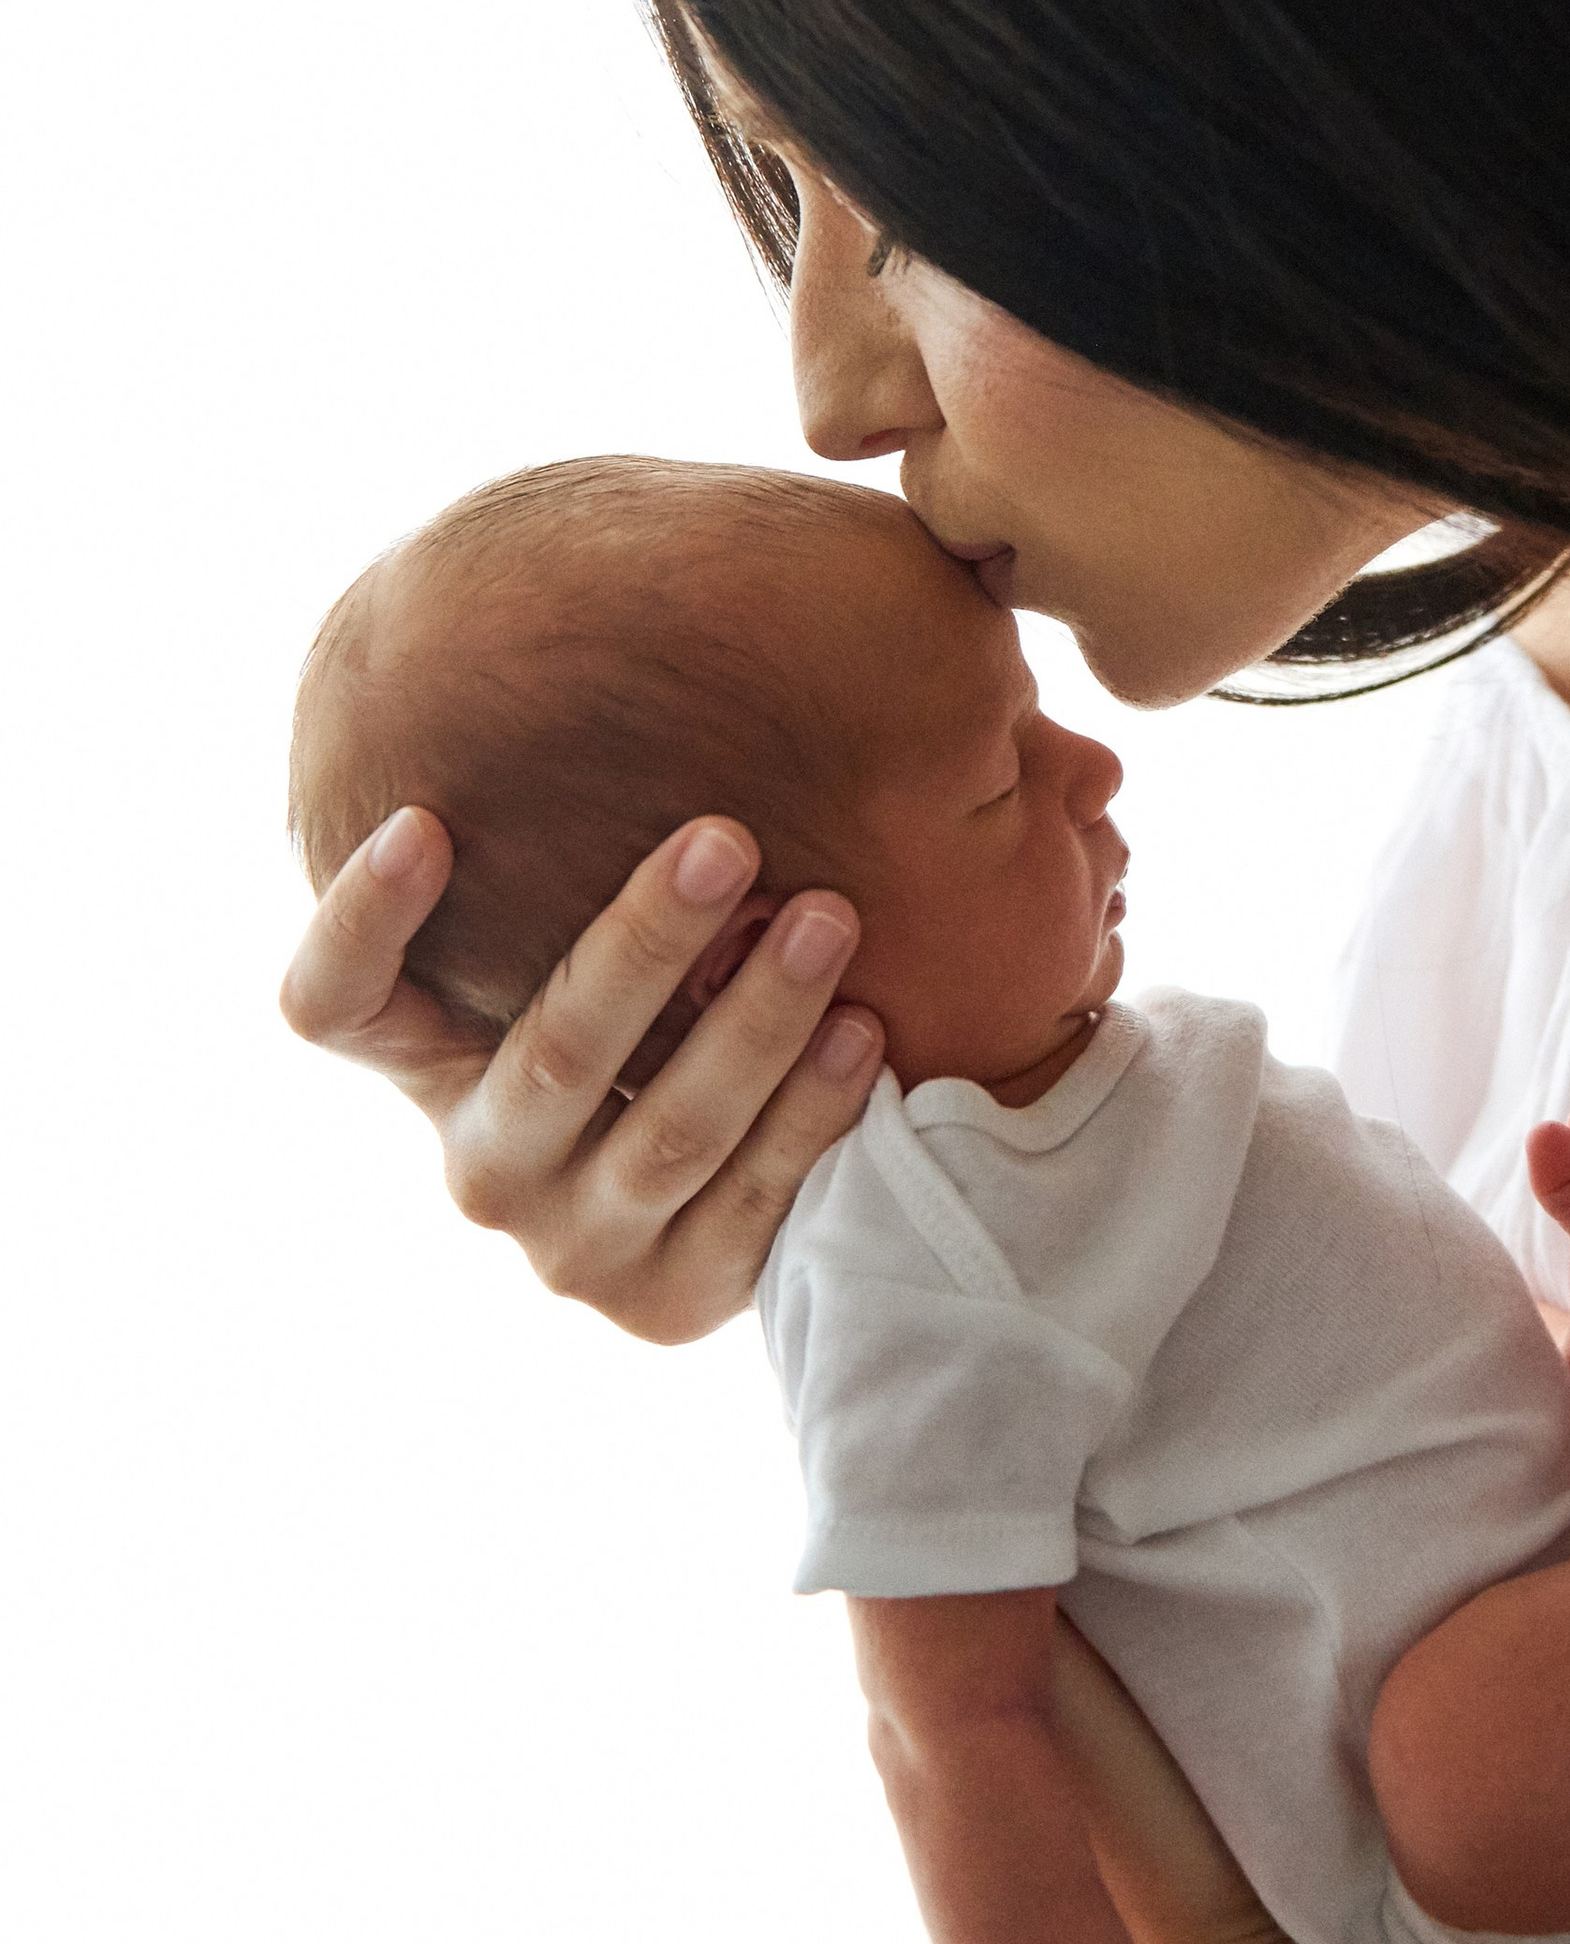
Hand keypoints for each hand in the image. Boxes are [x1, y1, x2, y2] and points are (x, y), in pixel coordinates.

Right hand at [278, 805, 883, 1342]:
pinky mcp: (670, 1300)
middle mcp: (480, 1163)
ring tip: (829, 920)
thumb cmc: (660, 1000)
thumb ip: (573, 846)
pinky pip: (752, 1199)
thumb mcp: (588, 935)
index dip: (362, 921)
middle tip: (726, 839)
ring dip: (759, 1021)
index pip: (332, 1004)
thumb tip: (607, 644)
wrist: (737, 1186)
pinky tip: (862, 1029)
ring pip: (670, 1130)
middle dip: (644, 942)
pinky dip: (812, 1111)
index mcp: (427, 1062)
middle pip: (551, 1055)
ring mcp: (573, 1245)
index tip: (424, 818)